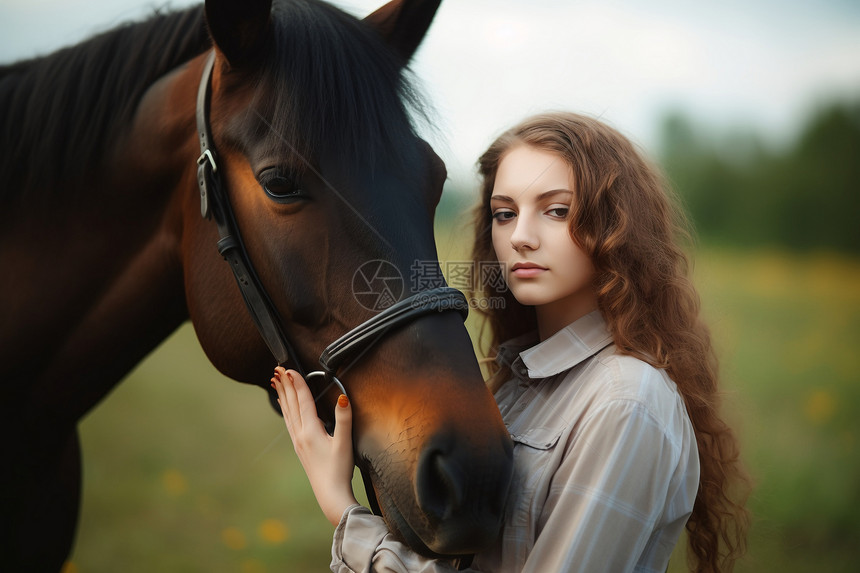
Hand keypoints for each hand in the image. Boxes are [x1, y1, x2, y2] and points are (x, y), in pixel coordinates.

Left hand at [271, 366, 358, 526]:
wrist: (330, 495)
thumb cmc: (339, 470)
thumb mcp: (344, 443)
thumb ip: (344, 418)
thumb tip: (343, 397)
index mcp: (310, 431)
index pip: (302, 401)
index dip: (297, 383)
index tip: (289, 368)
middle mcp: (300, 435)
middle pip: (291, 404)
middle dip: (285, 385)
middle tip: (277, 368)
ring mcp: (297, 442)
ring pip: (287, 412)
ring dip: (282, 395)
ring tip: (276, 381)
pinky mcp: (299, 448)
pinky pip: (289, 422)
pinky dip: (285, 409)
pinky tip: (284, 406)